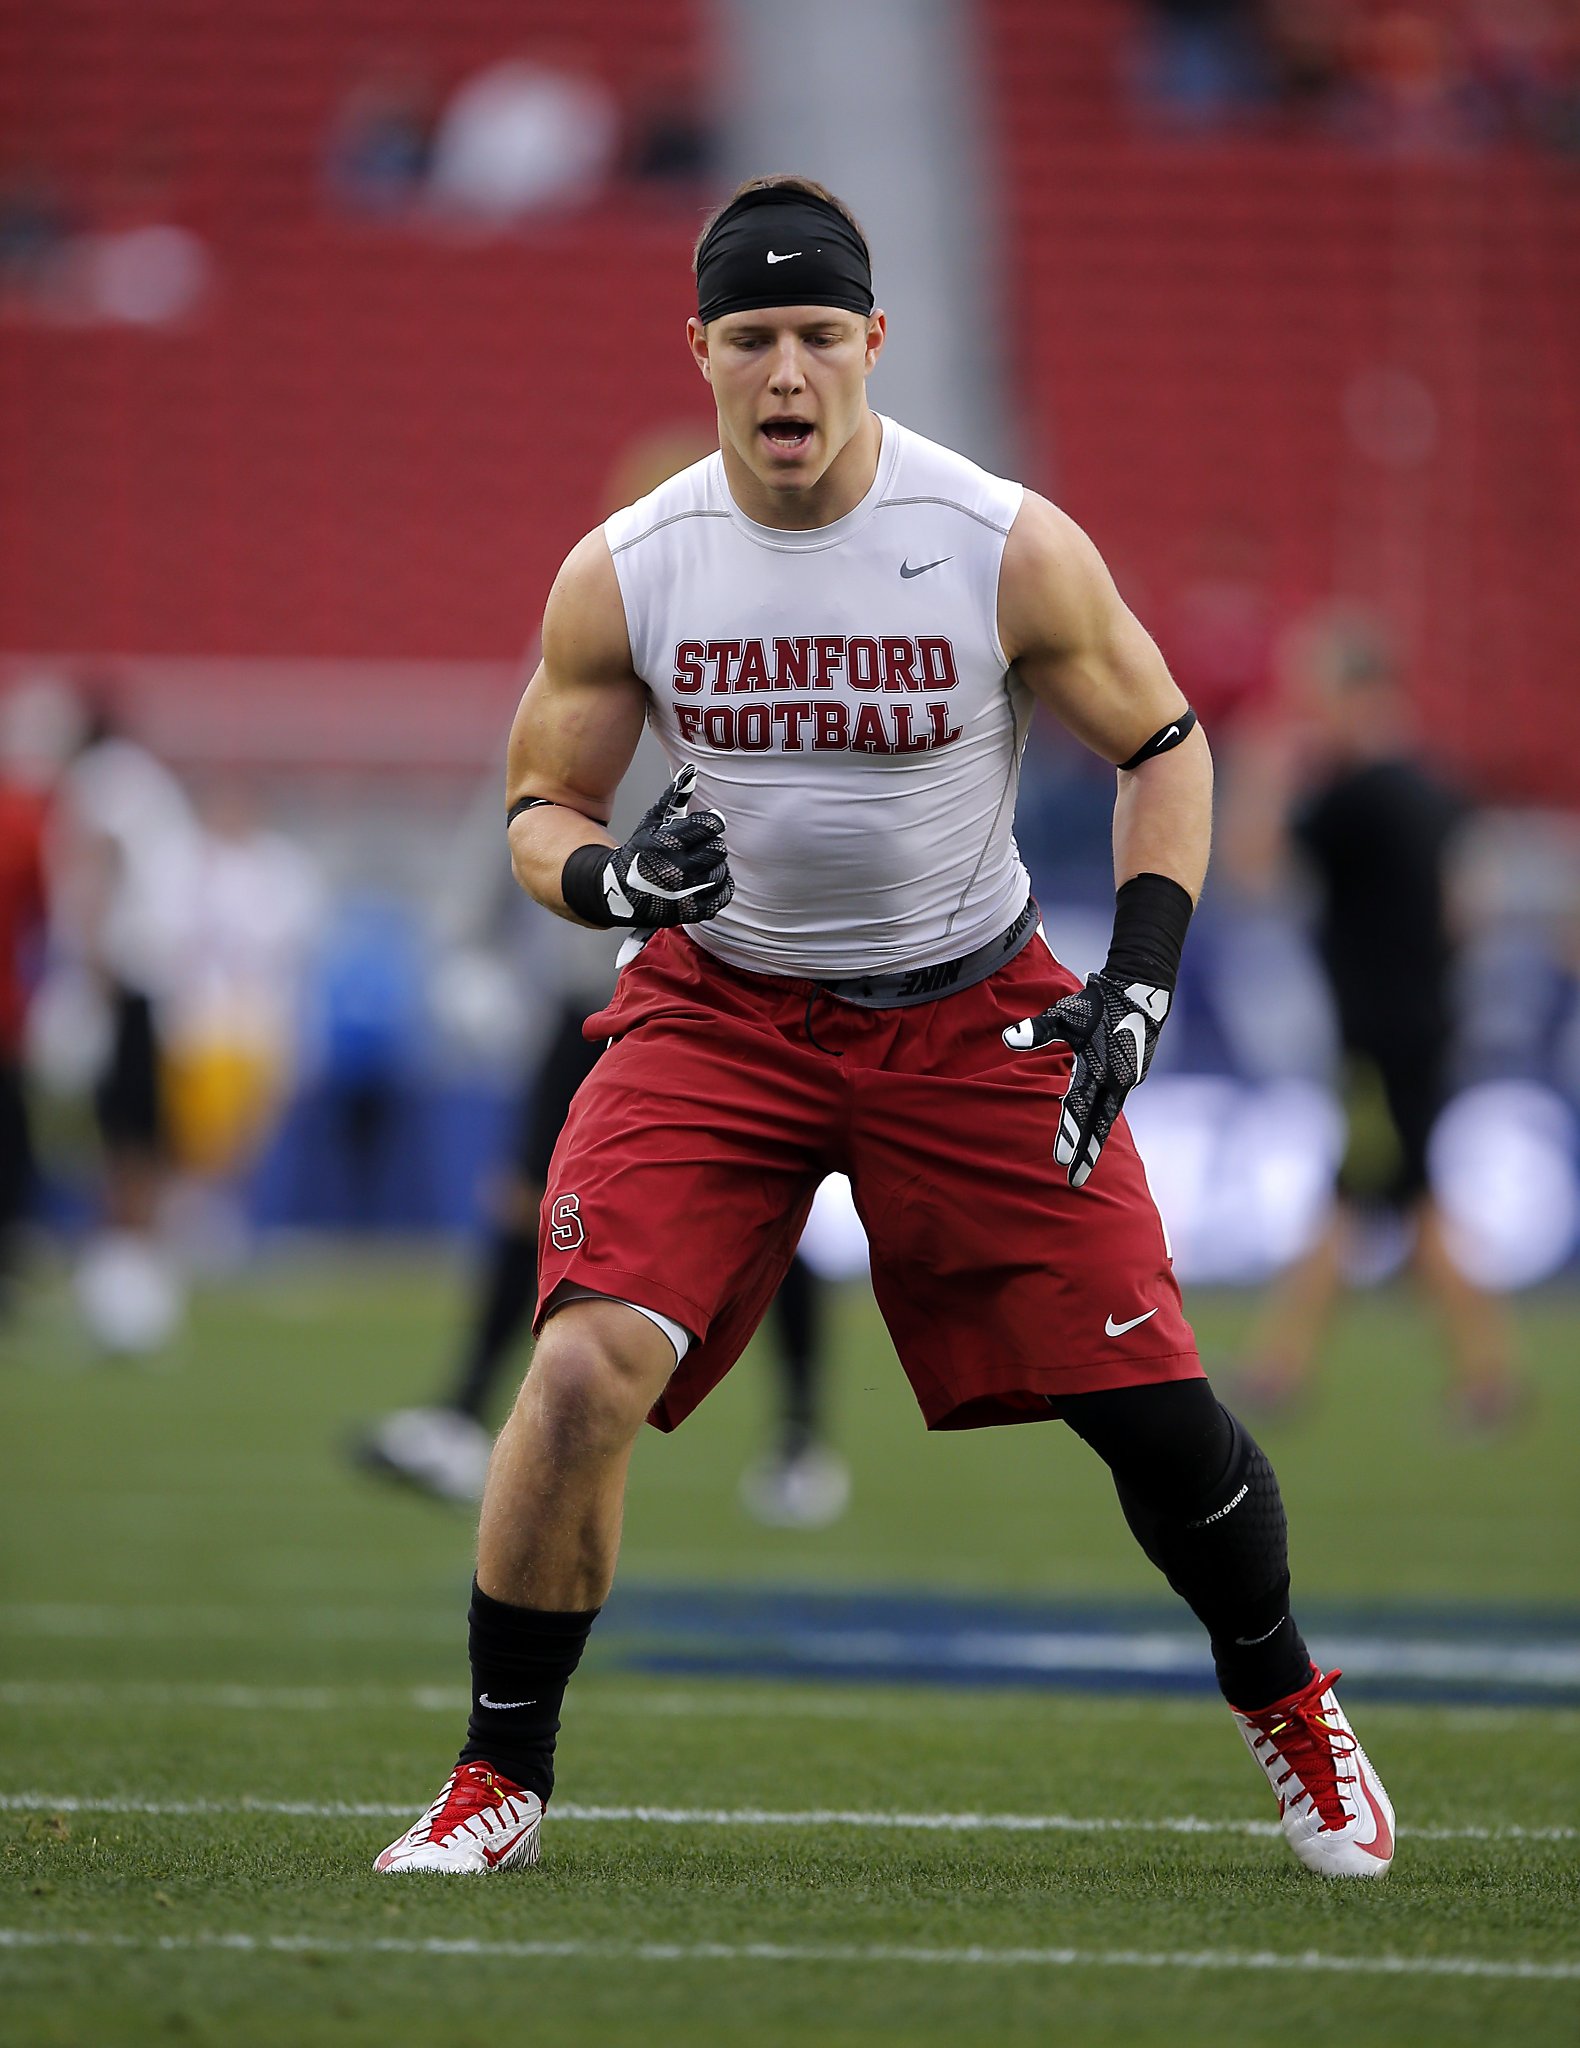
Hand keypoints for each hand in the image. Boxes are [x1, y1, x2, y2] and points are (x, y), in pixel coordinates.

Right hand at [602, 765, 732, 927]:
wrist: (620, 892)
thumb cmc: (638, 854)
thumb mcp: (651, 822)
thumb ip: (673, 797)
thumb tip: (691, 772)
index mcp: (667, 844)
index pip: (710, 825)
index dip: (710, 823)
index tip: (705, 826)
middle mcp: (677, 869)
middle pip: (719, 848)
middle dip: (711, 845)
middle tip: (700, 847)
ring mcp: (686, 893)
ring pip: (722, 871)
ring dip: (714, 866)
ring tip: (699, 865)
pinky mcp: (692, 911)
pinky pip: (723, 894)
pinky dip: (720, 886)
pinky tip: (707, 880)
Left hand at [1002, 972, 1169, 1188]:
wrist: (1142, 992)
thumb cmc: (1097, 1002)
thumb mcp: (1065, 1013)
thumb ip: (1038, 1030)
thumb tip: (1007, 1040)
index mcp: (1099, 1069)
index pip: (1079, 1108)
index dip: (1070, 1135)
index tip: (1060, 1160)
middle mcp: (1116, 1081)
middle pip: (1098, 1126)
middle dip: (1086, 1155)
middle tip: (1074, 1183)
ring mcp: (1127, 1082)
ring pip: (1107, 1119)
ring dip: (1095, 1143)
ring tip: (1082, 1167)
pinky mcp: (1131, 1078)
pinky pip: (1112, 1106)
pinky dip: (1101, 1122)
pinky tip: (1092, 1133)